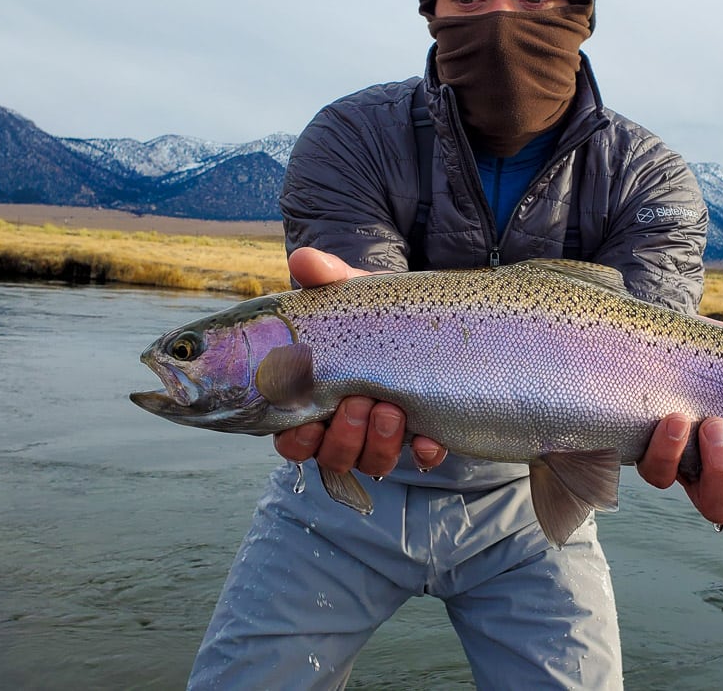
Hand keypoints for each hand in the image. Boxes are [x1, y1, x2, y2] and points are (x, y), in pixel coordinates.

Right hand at [271, 248, 447, 473]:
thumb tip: (303, 259)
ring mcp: (385, 434)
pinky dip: (424, 453)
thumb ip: (326, 277)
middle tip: (358, 402)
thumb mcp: (351, 293)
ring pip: (373, 462)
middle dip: (344, 437)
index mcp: (316, 400)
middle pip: (334, 456)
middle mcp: (347, 426)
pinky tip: (429, 439)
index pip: (293, 439)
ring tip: (392, 409)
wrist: (423, 311)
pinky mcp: (424, 433)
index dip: (298, 440)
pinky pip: (422, 459)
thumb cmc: (372, 310)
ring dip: (380, 443)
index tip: (308, 423)